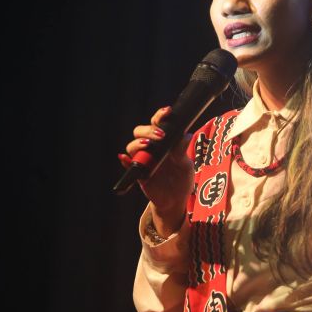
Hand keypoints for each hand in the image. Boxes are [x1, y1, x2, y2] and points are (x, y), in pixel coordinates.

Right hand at [119, 106, 192, 235]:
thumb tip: (185, 134)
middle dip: (148, 130)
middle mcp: (151, 148)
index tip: (167, 112)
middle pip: (140, 131)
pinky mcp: (138, 173)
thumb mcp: (186, 164)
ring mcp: (143, 160)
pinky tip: (125, 159)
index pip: (157, 123)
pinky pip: (128, 165)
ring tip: (148, 146)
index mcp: (164, 141)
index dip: (159, 116)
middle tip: (160, 135)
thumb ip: (182, 150)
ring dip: (137, 143)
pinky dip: (126, 161)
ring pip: (131, 147)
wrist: (176, 199)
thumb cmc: (181, 178)